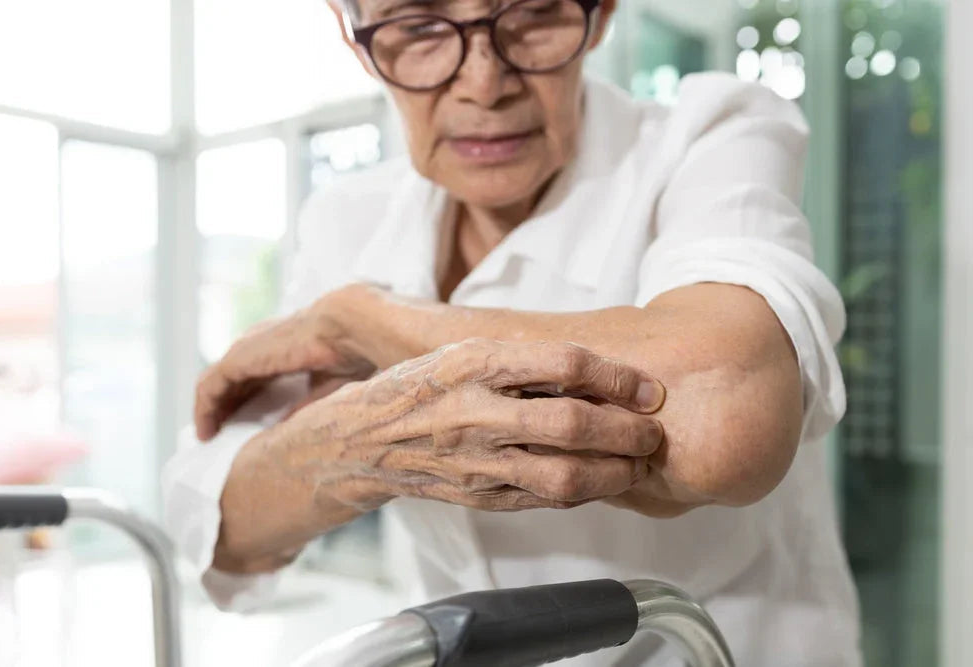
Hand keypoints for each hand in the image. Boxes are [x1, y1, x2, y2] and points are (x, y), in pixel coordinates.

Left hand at [194, 293, 375, 440]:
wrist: (349, 328)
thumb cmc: (349, 351)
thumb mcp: (326, 386)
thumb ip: (304, 404)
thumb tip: (287, 426)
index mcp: (281, 347)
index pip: (250, 374)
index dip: (242, 397)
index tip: (238, 421)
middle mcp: (259, 345)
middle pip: (229, 379)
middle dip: (221, 406)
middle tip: (217, 432)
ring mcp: (247, 350)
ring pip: (214, 384)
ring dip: (208, 410)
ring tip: (207, 436)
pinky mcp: (239, 359)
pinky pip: (210, 388)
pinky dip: (204, 409)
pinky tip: (206, 431)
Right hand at [292, 338, 667, 512]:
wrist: (363, 441)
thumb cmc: (422, 387)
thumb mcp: (463, 352)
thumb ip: (523, 359)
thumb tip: (598, 368)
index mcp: (473, 362)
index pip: (563, 364)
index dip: (615, 377)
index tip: (646, 387)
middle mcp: (475, 411)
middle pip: (571, 425)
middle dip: (627, 431)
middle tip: (652, 431)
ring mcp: (477, 461)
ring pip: (565, 475)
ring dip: (615, 472)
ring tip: (637, 463)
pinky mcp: (480, 496)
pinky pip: (544, 499)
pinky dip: (584, 492)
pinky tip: (601, 480)